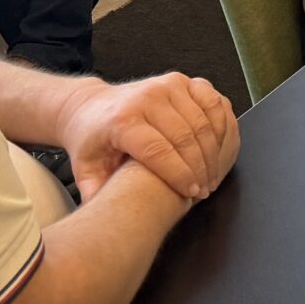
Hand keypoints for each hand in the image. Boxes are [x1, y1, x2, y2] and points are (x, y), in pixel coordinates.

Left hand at [61, 72, 237, 202]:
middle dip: (200, 168)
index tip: (192, 194)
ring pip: (201, 121)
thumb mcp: (85, 170)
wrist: (88, 105)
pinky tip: (218, 145)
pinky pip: (211, 100)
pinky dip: (219, 123)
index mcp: (122, 121)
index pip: (159, 151)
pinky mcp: (180, 80)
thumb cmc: (91, 141)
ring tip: (212, 174)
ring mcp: (166, 85)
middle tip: (206, 189)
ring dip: (212, 151)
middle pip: (185, 137)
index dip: (179, 175)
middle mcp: (146, 98)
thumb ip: (97, 195)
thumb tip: (107, 223)